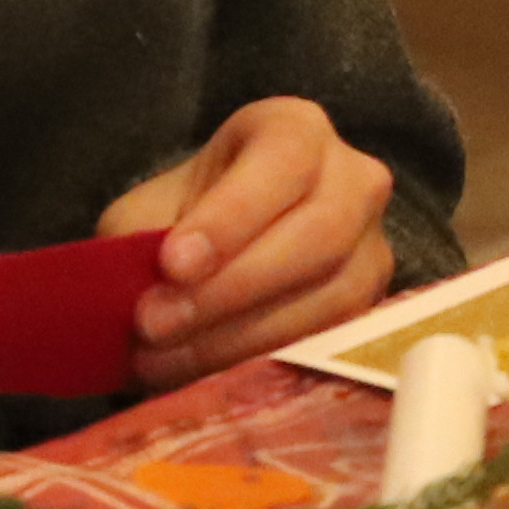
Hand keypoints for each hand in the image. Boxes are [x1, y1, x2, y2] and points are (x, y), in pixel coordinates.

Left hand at [93, 96, 417, 385]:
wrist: (223, 247)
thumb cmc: (188, 218)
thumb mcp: (152, 211)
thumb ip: (143, 244)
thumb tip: (135, 298)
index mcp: (296, 130)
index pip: (282, 161)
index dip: (232, 215)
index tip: (173, 264)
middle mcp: (354, 179)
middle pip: (318, 232)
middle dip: (231, 287)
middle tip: (156, 324)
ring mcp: (373, 246)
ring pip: (332, 296)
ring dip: (242, 337)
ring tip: (165, 359)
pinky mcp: (373, 307)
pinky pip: (334, 341)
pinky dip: (264, 364)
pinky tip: (203, 378)